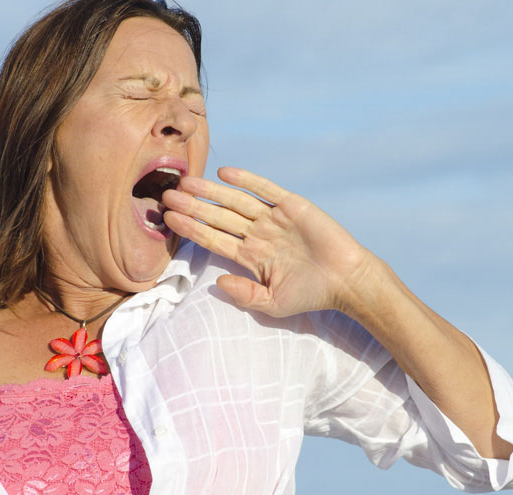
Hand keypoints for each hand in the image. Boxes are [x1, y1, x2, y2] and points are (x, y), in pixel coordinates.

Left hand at [162, 167, 383, 317]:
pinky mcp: (291, 206)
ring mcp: (273, 218)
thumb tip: (217, 283)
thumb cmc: (310, 295)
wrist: (345, 281)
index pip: (213, 239)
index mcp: (250, 256)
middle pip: (218, 217)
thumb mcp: (273, 303)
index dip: (191, 229)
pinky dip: (246, 181)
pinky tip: (224, 174)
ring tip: (186, 183)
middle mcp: (257, 234)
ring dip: (211, 192)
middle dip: (193, 207)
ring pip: (235, 202)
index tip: (167, 219)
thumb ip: (244, 294)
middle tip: (166, 195)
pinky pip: (265, 190)